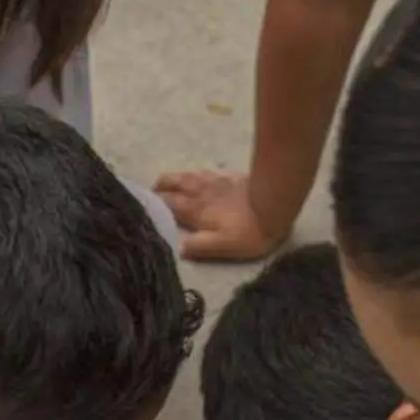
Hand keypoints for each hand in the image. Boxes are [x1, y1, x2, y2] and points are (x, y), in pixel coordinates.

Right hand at [154, 169, 287, 261]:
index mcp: (195, 210)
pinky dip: (196, 174)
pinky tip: (200, 175)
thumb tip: (176, 248)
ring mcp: (216, 180)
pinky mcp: (231, 175)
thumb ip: (197, 247)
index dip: (155, 202)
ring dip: (176, 178)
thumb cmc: (249, 231)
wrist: (275, 205)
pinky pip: (207, 172)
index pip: (168, 203)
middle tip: (154, 189)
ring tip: (169, 180)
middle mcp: (200, 191)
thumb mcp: (222, 247)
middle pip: (175, 184)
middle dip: (162, 186)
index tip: (144, 202)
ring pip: (189, 175)